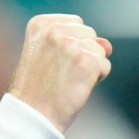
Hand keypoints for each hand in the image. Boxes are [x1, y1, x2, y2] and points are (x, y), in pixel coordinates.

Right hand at [8, 14, 111, 133]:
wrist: (31, 115)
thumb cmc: (38, 88)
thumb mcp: (49, 56)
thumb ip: (78, 42)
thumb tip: (107, 45)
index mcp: (40, 23)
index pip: (76, 23)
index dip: (71, 45)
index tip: (52, 61)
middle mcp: (55, 30)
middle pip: (89, 34)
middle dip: (82, 53)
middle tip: (60, 73)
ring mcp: (72, 45)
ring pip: (99, 50)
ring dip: (89, 67)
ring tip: (66, 80)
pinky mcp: (87, 61)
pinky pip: (104, 66)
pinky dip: (95, 79)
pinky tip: (76, 86)